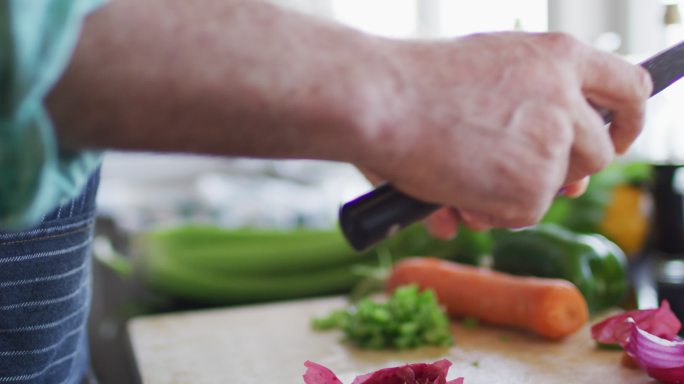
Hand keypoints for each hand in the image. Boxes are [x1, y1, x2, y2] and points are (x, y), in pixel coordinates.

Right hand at [355, 32, 650, 229]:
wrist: (380, 99)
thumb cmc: (412, 85)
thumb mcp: (485, 77)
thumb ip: (521, 116)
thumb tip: (538, 187)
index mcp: (557, 56)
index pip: (628, 88)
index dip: (626, 119)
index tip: (613, 137)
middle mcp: (566, 96)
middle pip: (597, 152)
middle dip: (562, 171)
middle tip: (517, 175)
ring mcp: (554, 142)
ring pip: (558, 188)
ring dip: (517, 193)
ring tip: (465, 184)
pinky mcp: (533, 186)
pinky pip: (526, 214)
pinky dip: (493, 214)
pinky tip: (456, 195)